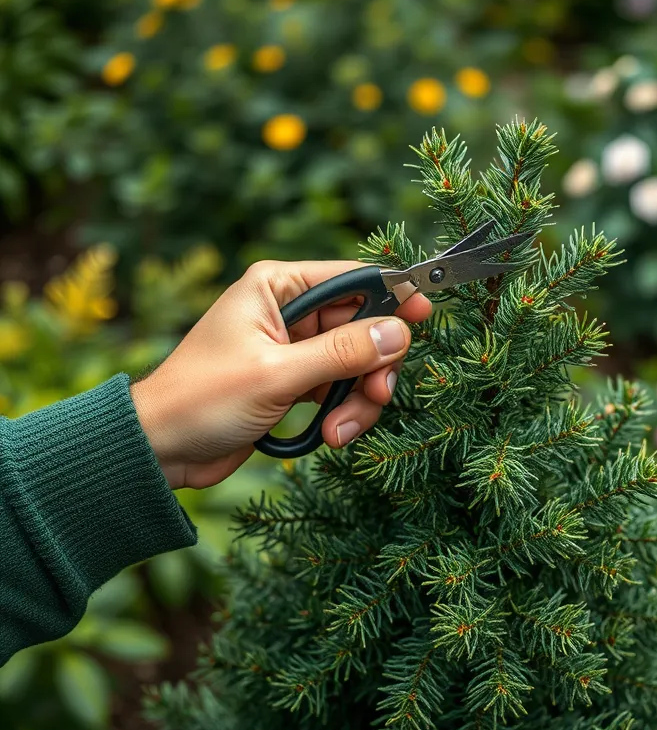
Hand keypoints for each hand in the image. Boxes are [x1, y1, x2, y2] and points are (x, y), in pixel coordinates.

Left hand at [130, 260, 430, 489]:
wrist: (160, 450)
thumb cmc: (202, 399)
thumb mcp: (278, 374)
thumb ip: (341, 352)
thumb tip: (398, 331)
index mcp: (278, 288)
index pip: (353, 279)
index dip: (392, 296)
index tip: (424, 315)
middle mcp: (290, 312)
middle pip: (365, 327)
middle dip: (374, 367)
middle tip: (375, 395)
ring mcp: (295, 349)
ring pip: (359, 364)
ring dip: (360, 400)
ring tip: (339, 431)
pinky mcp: (296, 383)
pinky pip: (342, 390)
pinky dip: (345, 413)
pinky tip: (329, 436)